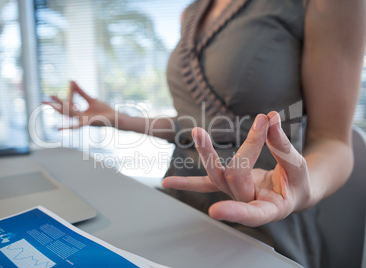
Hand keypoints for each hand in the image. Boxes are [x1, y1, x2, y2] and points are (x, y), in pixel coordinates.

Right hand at [42, 81, 115, 129]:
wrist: (115, 117)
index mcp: (79, 113)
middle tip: (42, 101)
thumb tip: (71, 80)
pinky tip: (60, 128)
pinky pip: (78, 125)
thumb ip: (81, 91)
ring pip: (70, 114)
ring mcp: (84, 121)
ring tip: (51, 105)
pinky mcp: (89, 123)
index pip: (67, 105)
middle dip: (54, 106)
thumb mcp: (91, 99)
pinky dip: (69, 126)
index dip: (59, 100)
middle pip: (64, 111)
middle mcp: (79, 118)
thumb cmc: (104, 110)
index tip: (50, 94)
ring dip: (61, 108)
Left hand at [162, 112, 311, 226]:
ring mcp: (232, 194)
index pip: (251, 213)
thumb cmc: (298, 182)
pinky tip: (167, 182)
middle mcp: (246, 202)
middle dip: (249, 147)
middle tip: (262, 122)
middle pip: (236, 177)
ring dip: (207, 153)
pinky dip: (187, 183)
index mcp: (270, 209)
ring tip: (198, 132)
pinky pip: (204, 184)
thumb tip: (270, 118)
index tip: (214, 210)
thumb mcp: (298, 166)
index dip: (234, 212)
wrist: (291, 190)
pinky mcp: (226, 184)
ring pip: (215, 176)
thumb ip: (283, 145)